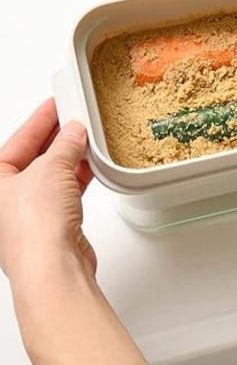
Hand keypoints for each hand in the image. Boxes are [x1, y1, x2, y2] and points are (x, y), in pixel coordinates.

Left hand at [0, 99, 145, 363]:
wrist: (53, 267)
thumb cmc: (35, 226)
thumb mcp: (51, 168)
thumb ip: (64, 145)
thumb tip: (73, 132)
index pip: (18, 140)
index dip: (39, 120)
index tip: (55, 105)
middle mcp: (7, 198)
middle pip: (33, 158)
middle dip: (56, 138)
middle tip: (74, 119)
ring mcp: (29, 213)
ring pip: (51, 175)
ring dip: (70, 158)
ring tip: (87, 141)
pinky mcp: (52, 225)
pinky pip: (66, 191)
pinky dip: (79, 178)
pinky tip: (91, 167)